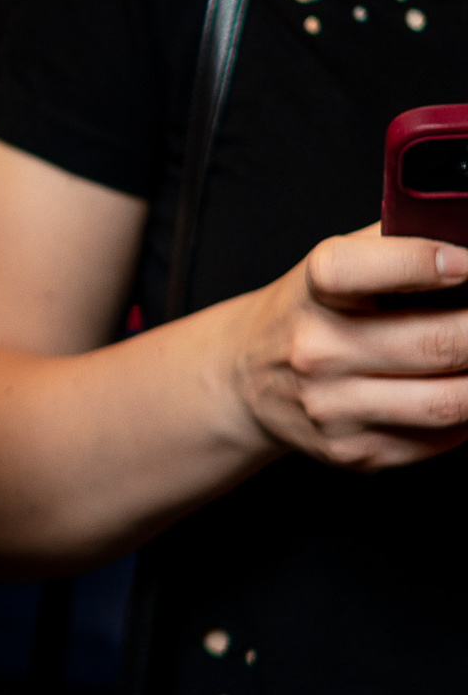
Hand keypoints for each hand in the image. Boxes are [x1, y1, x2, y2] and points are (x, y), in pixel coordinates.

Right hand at [225, 225, 467, 470]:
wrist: (248, 378)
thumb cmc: (311, 311)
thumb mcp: (335, 260)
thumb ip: (398, 242)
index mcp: (314, 289)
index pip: (365, 269)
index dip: (429, 263)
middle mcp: (317, 350)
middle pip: (438, 343)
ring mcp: (333, 408)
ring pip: (449, 401)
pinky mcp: (352, 452)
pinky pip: (437, 439)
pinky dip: (467, 417)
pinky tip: (461, 389)